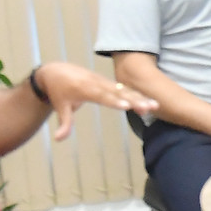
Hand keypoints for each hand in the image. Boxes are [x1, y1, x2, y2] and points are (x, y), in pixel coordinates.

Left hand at [31, 62, 157, 140]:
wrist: (56, 71)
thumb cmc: (58, 91)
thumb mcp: (59, 107)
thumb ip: (63, 123)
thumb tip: (57, 139)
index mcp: (84, 88)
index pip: (101, 96)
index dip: (114, 101)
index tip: (127, 107)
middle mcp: (97, 83)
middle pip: (118, 92)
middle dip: (135, 100)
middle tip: (150, 107)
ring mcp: (103, 81)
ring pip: (124, 90)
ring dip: (140, 97)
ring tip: (155, 106)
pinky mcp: (107, 82)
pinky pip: (123, 88)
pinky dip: (136, 94)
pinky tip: (148, 102)